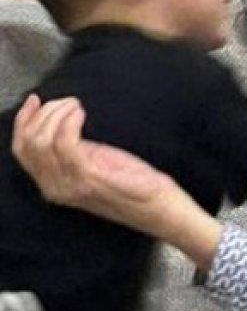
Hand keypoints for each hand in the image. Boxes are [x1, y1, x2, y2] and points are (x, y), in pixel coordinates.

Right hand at [11, 95, 222, 268]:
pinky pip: (65, 144)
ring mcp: (71, 184)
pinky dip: (69, 122)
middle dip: (43, 114)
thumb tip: (61, 124)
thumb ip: (74, 153)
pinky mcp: (89, 178)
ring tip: (76, 106)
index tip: (35, 101)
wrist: (159, 209)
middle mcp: (55, 188)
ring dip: (57, 115)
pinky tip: (81, 113)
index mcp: (53, 184)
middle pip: (28, 143)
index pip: (21, 151)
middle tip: (67, 102)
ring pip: (43, 141)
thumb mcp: (95, 166)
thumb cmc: (134, 185)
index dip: (23, 121)